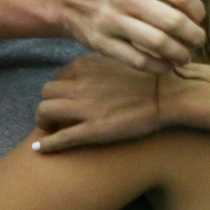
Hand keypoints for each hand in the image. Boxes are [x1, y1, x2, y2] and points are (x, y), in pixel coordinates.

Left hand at [33, 53, 164, 152]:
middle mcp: (81, 84)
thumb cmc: (151, 77)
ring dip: (44, 121)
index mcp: (86, 65)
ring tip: (49, 129)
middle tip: (54, 115)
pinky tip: (39, 149)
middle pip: (46, 92)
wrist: (169, 94)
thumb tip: (90, 73)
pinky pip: (60, 137)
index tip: (67, 98)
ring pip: (45, 111)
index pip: (59, 76)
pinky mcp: (94, 130)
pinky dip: (46, 144)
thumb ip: (100, 66)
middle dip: (48, 103)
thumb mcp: (121, 59)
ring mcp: (86, 108)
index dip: (61, 89)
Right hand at [62, 0, 207, 72]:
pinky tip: (167, 65)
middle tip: (197, 41)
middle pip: (174, 22)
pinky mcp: (103, 43)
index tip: (198, 18)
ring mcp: (113, 21)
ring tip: (185, 55)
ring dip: (180, 54)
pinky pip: (138, 61)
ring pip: (159, 44)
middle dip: (194, 36)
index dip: (198, 10)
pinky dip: (159, 67)